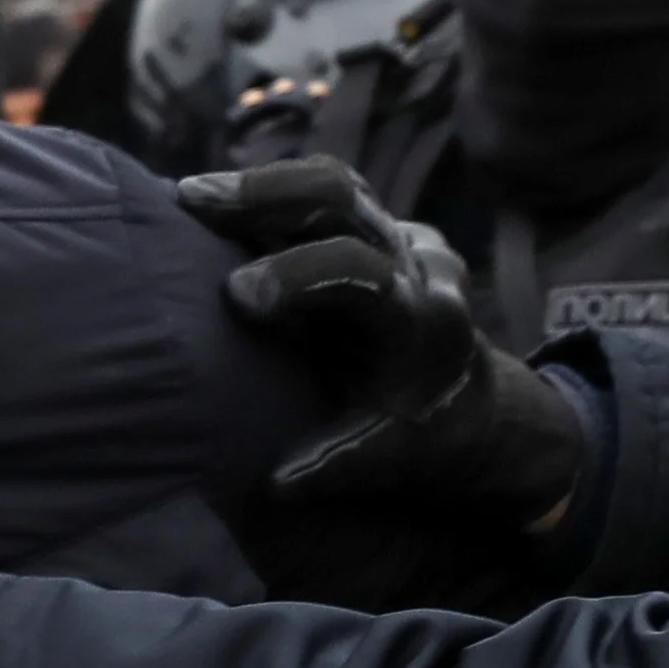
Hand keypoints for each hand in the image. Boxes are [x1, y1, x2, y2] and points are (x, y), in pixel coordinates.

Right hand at [180, 158, 589, 526]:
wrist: (477, 403)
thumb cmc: (427, 438)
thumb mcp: (393, 458)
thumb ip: (339, 464)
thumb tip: (276, 484)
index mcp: (419, 321)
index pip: (360, 274)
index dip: (298, 276)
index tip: (237, 296)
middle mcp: (412, 264)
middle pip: (342, 196)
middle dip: (265, 194)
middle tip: (191, 201)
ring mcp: (397, 235)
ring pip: (331, 184)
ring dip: (259, 188)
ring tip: (191, 198)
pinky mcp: (377, 224)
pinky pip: (324, 198)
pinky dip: (271, 200)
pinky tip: (217, 210)